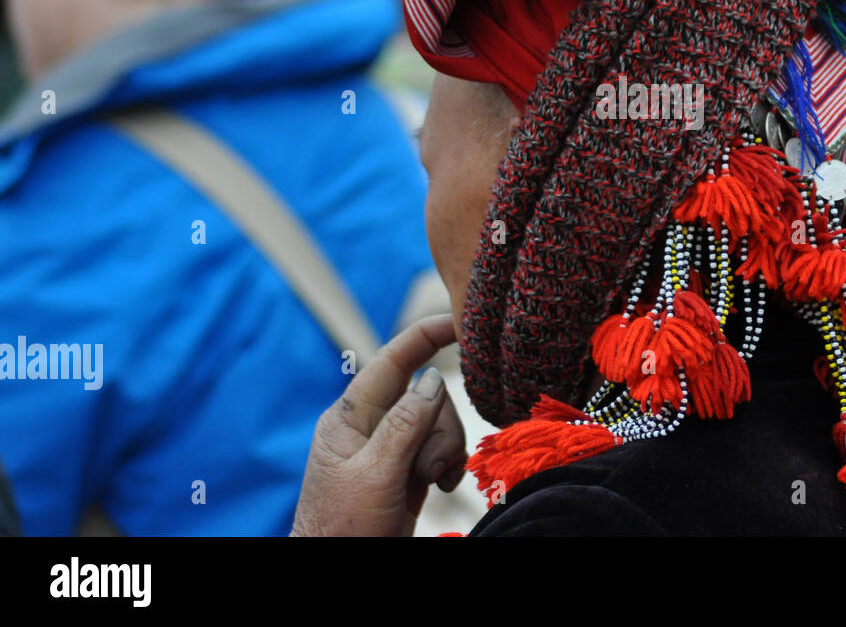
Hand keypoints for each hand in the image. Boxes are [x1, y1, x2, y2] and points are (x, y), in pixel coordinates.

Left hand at [291, 314, 466, 535]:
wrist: (339, 572)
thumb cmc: (343, 529)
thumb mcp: (375, 474)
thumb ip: (405, 424)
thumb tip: (431, 378)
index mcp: (350, 417)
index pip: (391, 361)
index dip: (423, 336)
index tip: (457, 322)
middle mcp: (371, 426)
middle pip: (427, 396)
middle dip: (439, 429)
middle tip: (427, 468)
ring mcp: (391, 448)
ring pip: (439, 423)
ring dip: (444, 452)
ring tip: (428, 484)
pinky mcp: (407, 469)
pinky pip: (442, 449)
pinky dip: (449, 465)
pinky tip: (440, 487)